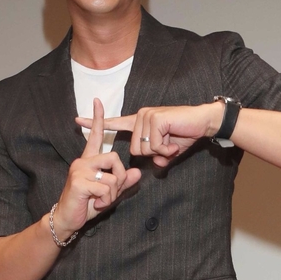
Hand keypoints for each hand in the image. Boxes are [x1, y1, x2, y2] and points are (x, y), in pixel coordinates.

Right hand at [53, 99, 141, 237]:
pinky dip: (106, 199)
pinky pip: (105, 187)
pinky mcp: (79, 182)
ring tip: (101, 200)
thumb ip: (122, 182)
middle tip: (112, 191)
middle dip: (120, 176)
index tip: (98, 101)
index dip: (98, 118)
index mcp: (89, 160)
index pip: (94, 135)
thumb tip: (138, 173)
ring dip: (112, 192)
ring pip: (112, 175)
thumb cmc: (86, 204)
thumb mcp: (108, 192)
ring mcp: (79, 170)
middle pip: (114, 157)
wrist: (67, 219)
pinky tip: (96, 203)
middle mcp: (82, 161)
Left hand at [76, 102, 223, 167]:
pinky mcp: (154, 118)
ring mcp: (147, 116)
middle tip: (170, 145)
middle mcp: (141, 116)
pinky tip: (174, 141)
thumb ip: (159, 156)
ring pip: (142, 148)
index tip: (77, 121)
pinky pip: (153, 145)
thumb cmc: (187, 134)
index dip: (95, 123)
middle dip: (153, 154)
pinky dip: (165, 148)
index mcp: (140, 122)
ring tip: (173, 141)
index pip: (115, 123)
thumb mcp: (169, 150)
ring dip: (160, 151)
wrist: (203, 122)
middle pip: (134, 149)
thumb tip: (155, 163)